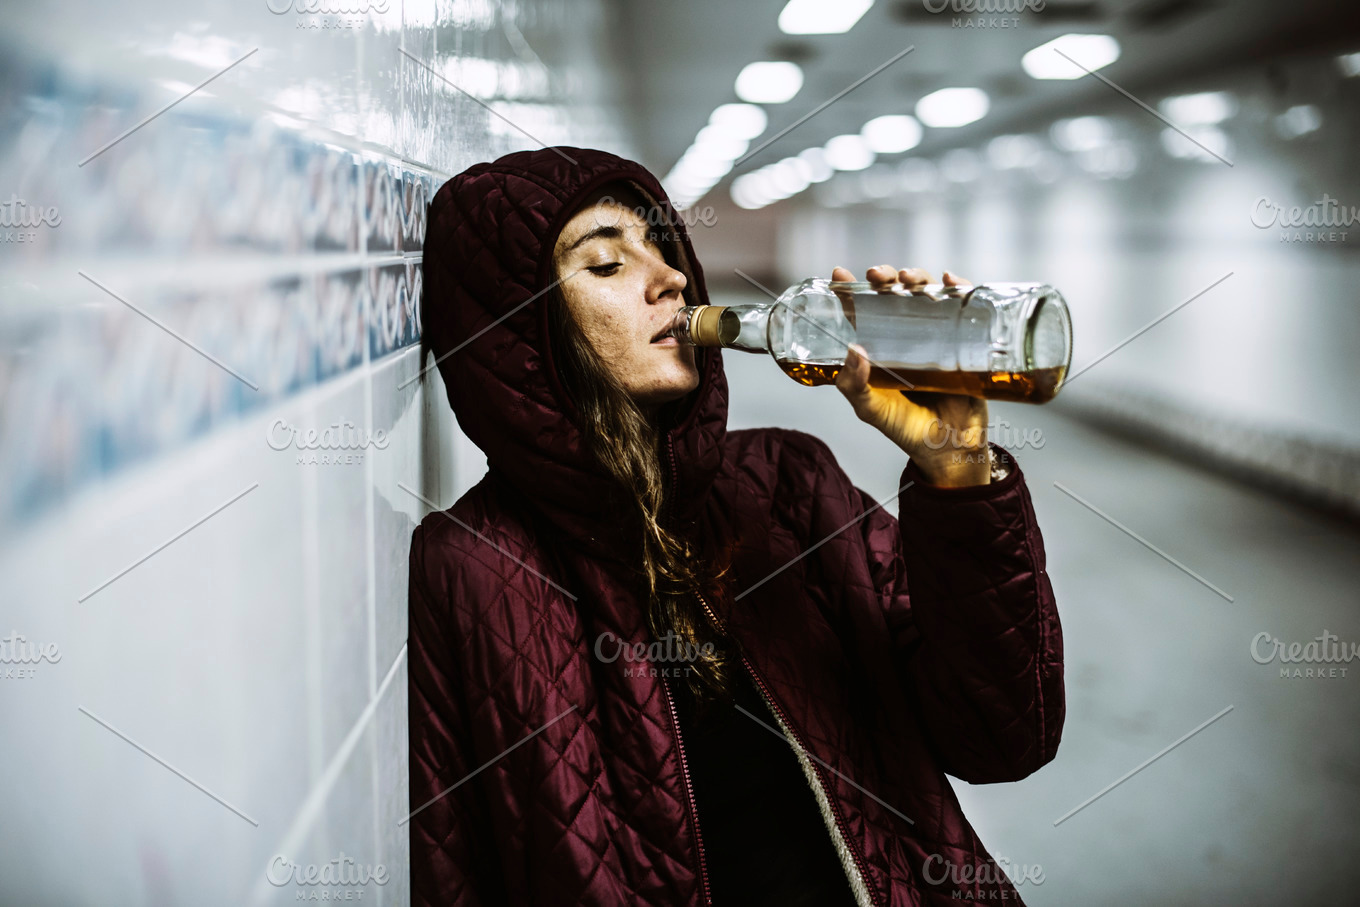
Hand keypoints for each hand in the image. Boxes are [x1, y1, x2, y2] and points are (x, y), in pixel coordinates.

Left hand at [831, 265, 989, 486]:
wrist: (950, 448)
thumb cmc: (907, 429)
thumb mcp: (871, 410)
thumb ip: (854, 386)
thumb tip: (854, 351)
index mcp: (878, 350)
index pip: (860, 313)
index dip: (849, 292)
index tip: (839, 275)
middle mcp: (905, 338)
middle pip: (893, 295)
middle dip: (884, 278)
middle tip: (877, 277)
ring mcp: (935, 335)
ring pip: (925, 294)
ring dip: (916, 277)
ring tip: (908, 279)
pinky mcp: (964, 339)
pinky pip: (962, 305)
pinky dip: (957, 286)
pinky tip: (949, 281)